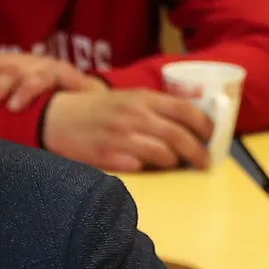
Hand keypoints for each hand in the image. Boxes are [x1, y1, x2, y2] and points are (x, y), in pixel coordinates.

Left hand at [0, 51, 104, 117]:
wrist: (91, 101)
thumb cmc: (47, 103)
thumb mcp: (18, 98)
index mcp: (10, 62)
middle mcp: (24, 59)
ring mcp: (42, 65)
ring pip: (12, 73)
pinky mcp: (63, 74)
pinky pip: (42, 80)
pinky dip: (26, 92)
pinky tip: (14, 107)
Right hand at [42, 89, 213, 171]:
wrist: (57, 118)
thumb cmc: (96, 109)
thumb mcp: (127, 98)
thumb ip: (154, 107)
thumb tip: (188, 124)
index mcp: (142, 98)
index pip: (186, 111)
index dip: (205, 126)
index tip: (211, 137)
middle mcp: (135, 116)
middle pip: (180, 137)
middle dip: (198, 153)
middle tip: (204, 162)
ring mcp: (121, 138)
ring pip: (164, 155)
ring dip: (173, 163)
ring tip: (174, 164)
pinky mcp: (108, 157)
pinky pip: (140, 168)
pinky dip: (148, 170)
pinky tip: (147, 168)